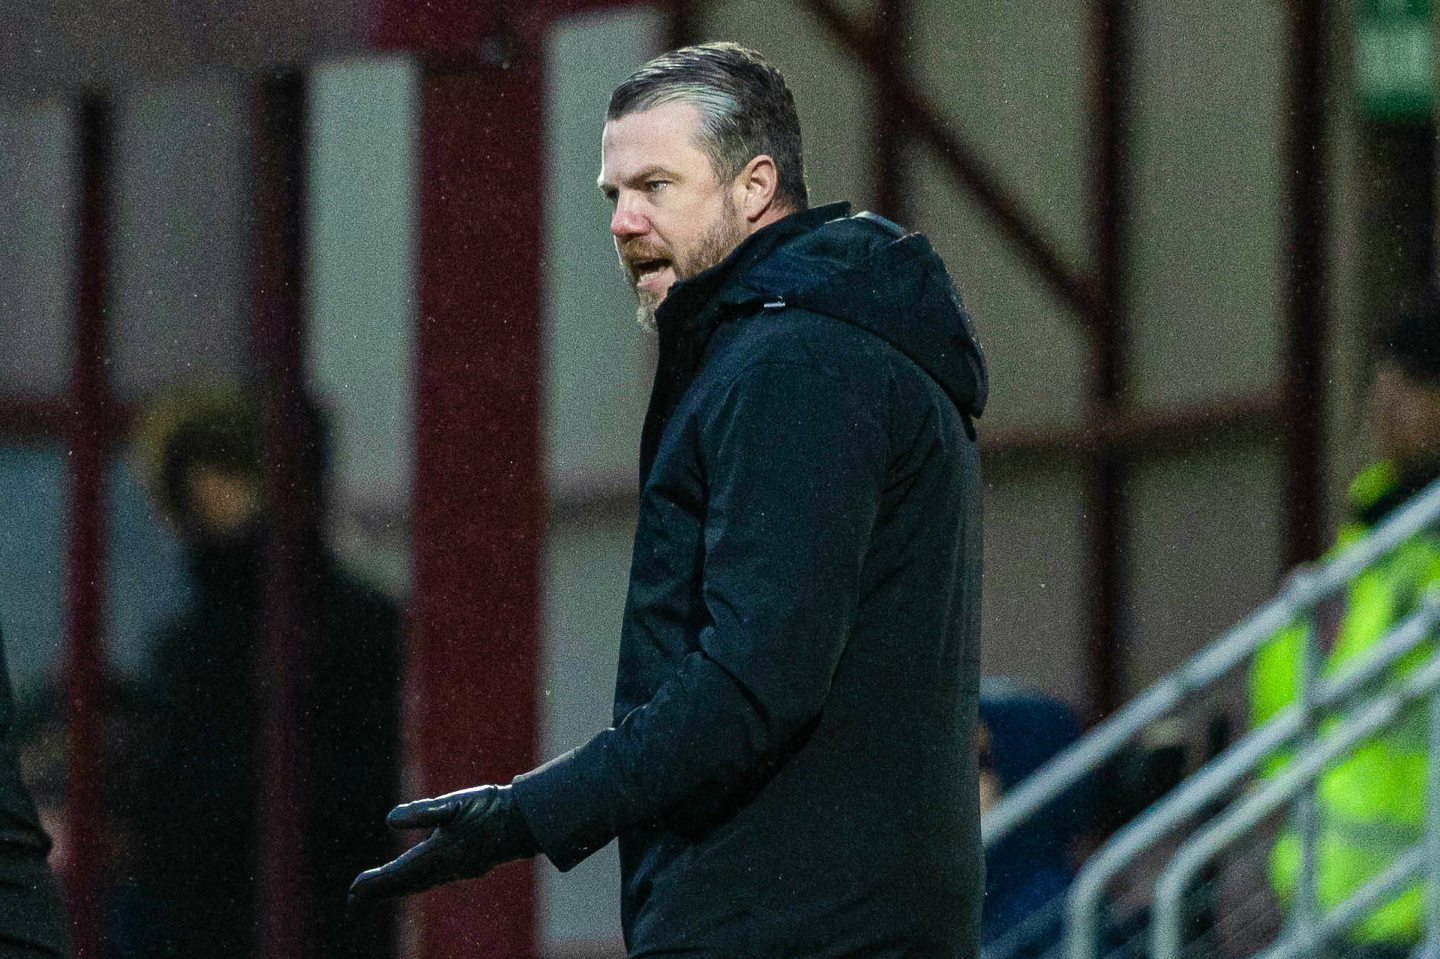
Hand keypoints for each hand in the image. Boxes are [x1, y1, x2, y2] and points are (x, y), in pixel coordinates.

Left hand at [347, 784, 537, 910]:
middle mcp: (444, 868)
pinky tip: (408, 881)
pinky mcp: (463, 867)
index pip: (398, 874)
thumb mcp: (457, 803)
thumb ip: (424, 811)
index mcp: (439, 854)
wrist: (527, 820)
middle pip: (403, 887)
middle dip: (376, 896)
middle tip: (352, 906)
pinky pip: (428, 882)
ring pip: (415, 886)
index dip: (373, 884)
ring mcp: (455, 870)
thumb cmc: (492, 807)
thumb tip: (390, 819)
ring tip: (369, 897)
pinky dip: (410, 885)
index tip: (353, 891)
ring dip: (392, 891)